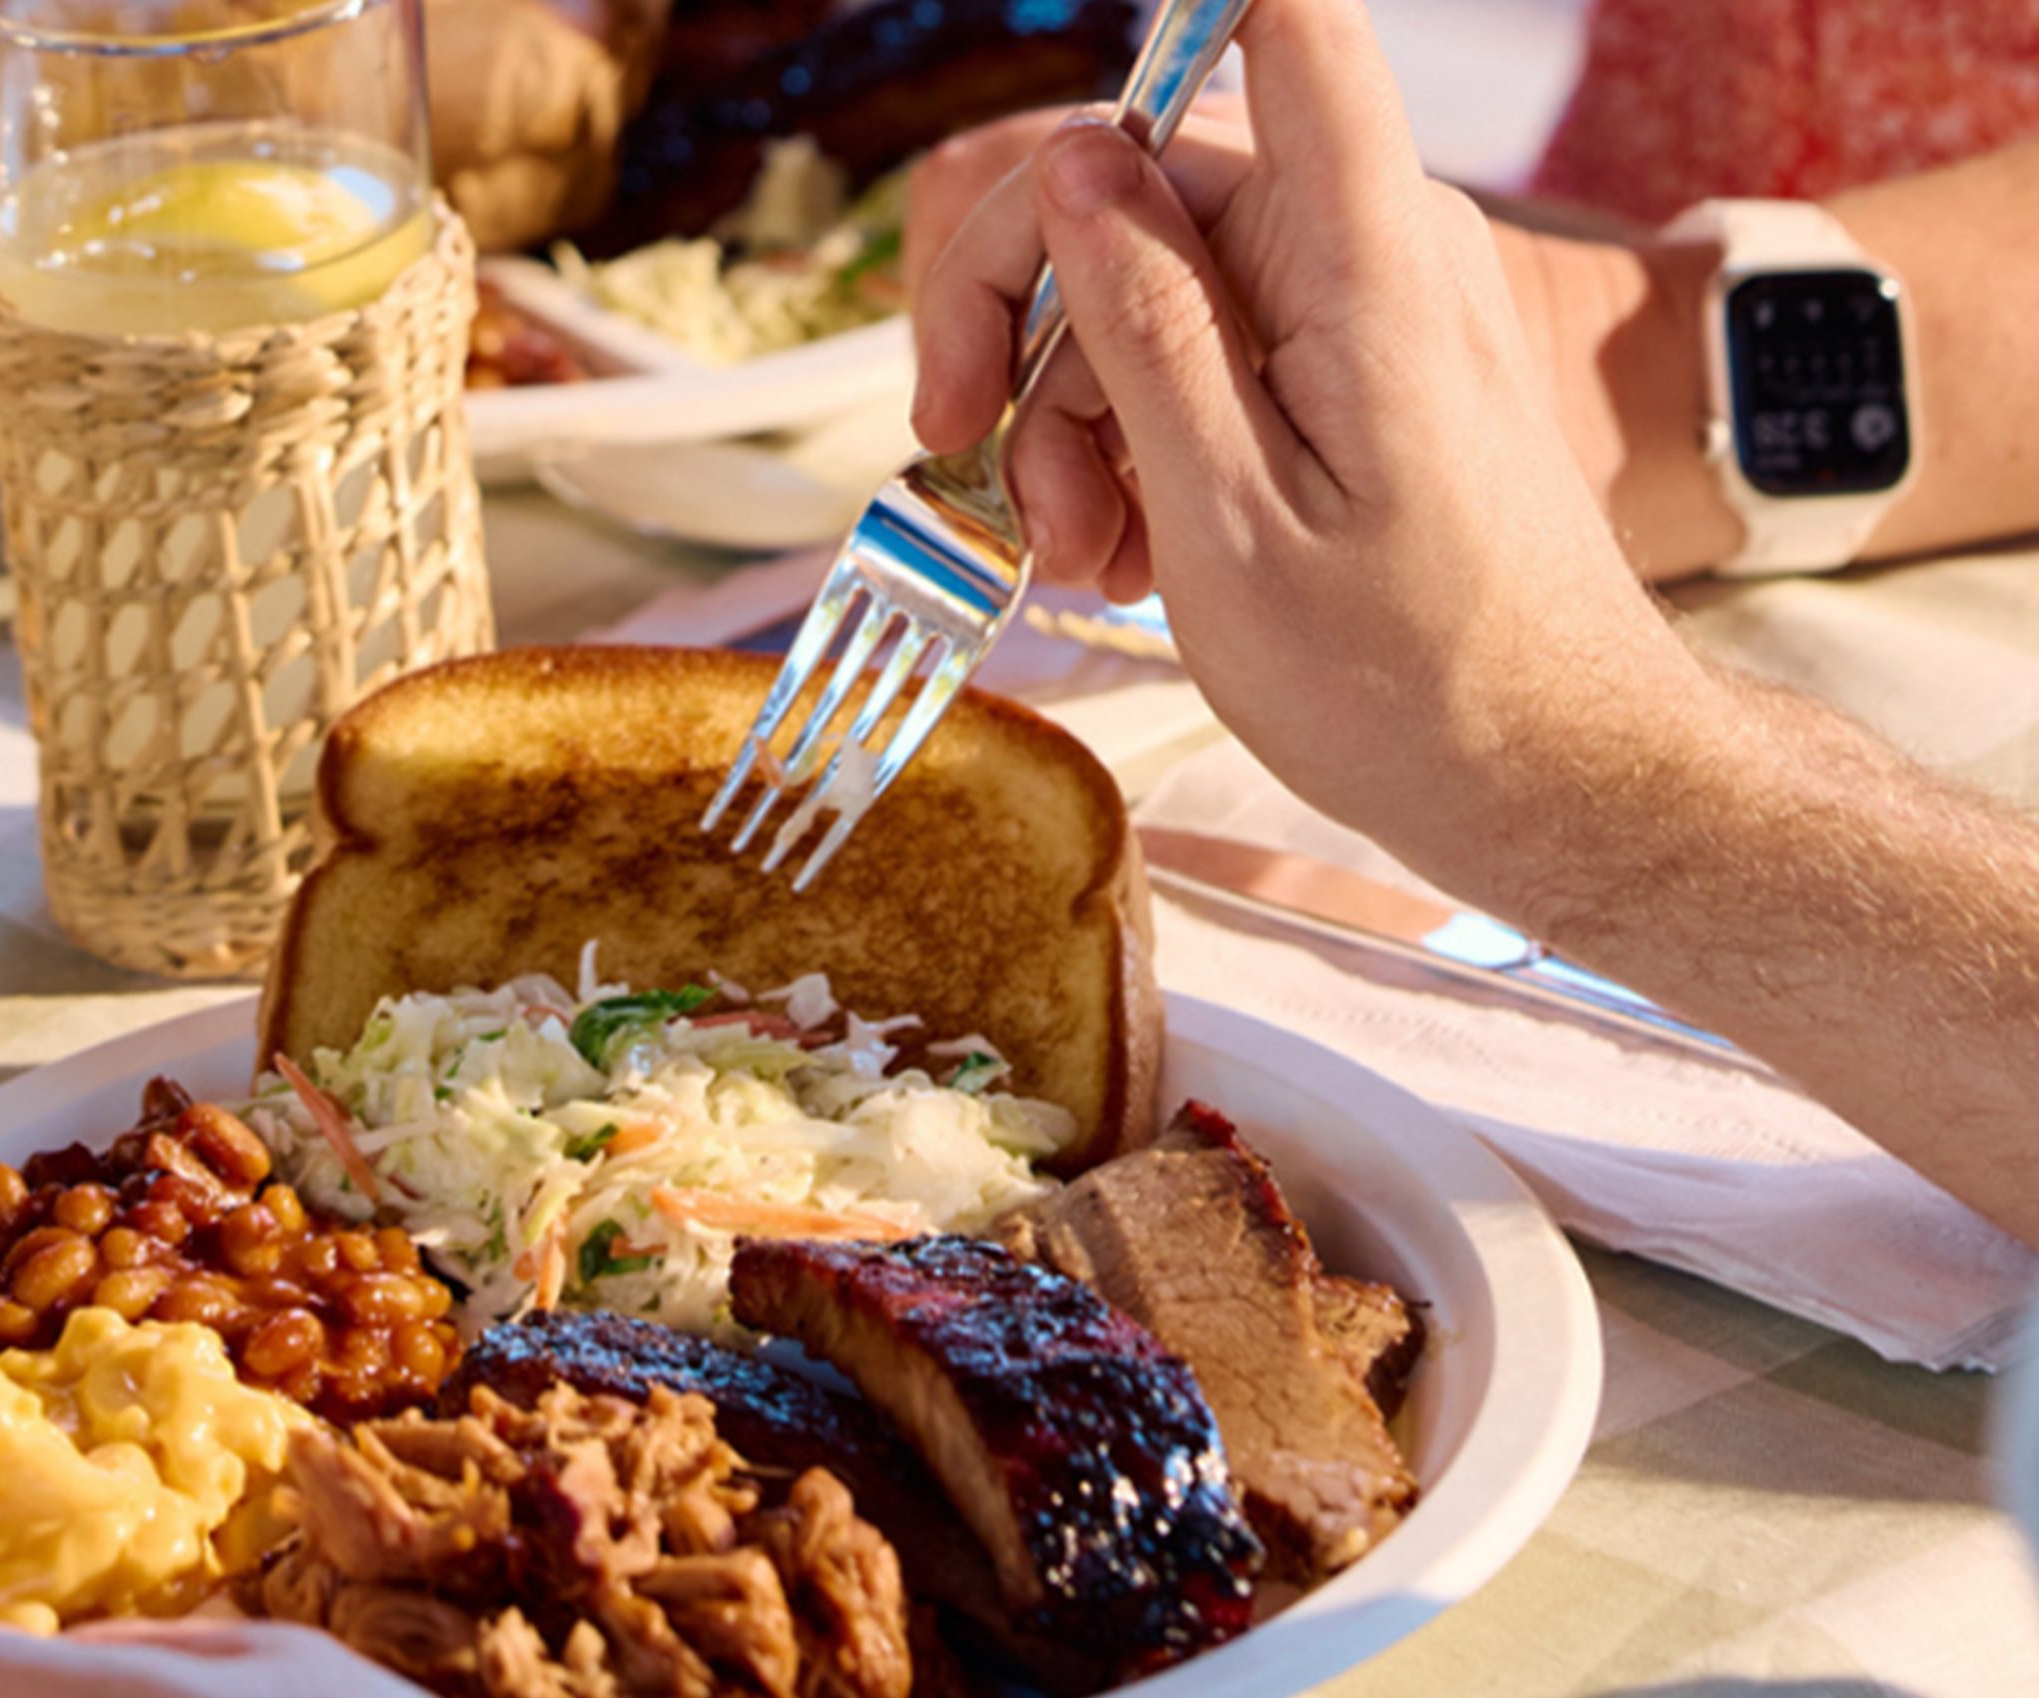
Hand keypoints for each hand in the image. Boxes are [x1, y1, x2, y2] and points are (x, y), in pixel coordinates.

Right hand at [908, 0, 1714, 895]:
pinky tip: (1127, 554)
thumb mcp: (1229, 521)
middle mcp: (1377, 247)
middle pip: (1154, 188)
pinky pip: (1220, 358)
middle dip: (1044, 328)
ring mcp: (1372, 313)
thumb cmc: (1408, 684)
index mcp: (1361, 255)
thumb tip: (1079, 169)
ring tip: (1082, 561)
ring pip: (1165, 291)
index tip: (1045, 203)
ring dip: (1082, 418)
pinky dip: (1147, 444)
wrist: (1552, 781)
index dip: (1152, 54)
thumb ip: (1148, 329)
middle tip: (986, 475)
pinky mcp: (1365, 378)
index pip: (1274, 20)